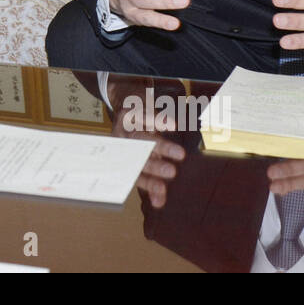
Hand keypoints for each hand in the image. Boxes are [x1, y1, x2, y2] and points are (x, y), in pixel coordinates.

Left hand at [106, 77, 186, 208]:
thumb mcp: (143, 155)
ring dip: (161, 146)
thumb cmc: (138, 135)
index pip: (134, 174)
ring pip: (142, 138)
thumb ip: (151, 180)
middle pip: (138, 157)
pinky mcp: (132, 110)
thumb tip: (159, 203)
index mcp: (124, 157)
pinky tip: (172, 125)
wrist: (126, 101)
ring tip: (180, 154)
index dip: (148, 185)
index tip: (161, 197)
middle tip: (171, 173)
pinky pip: (145, 116)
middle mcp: (123, 144)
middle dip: (154, 166)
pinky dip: (159, 121)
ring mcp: (126, 127)